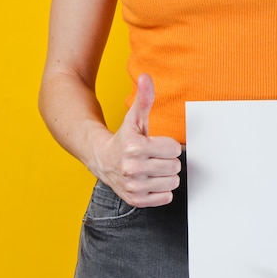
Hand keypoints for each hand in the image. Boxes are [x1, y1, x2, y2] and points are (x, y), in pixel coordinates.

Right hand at [89, 73, 181, 206]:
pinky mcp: (136, 200)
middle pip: (175, 166)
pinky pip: (167, 197)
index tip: (156, 144)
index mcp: (134, 147)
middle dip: (168, 160)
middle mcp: (132, 168)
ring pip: (173, 182)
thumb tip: (146, 77)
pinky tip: (150, 181)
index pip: (174, 148)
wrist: (101, 160)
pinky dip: (161, 190)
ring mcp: (134, 186)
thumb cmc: (124, 139)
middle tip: (154, 157)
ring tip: (152, 169)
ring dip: (166, 176)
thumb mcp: (134, 118)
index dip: (167, 145)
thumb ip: (144, 98)